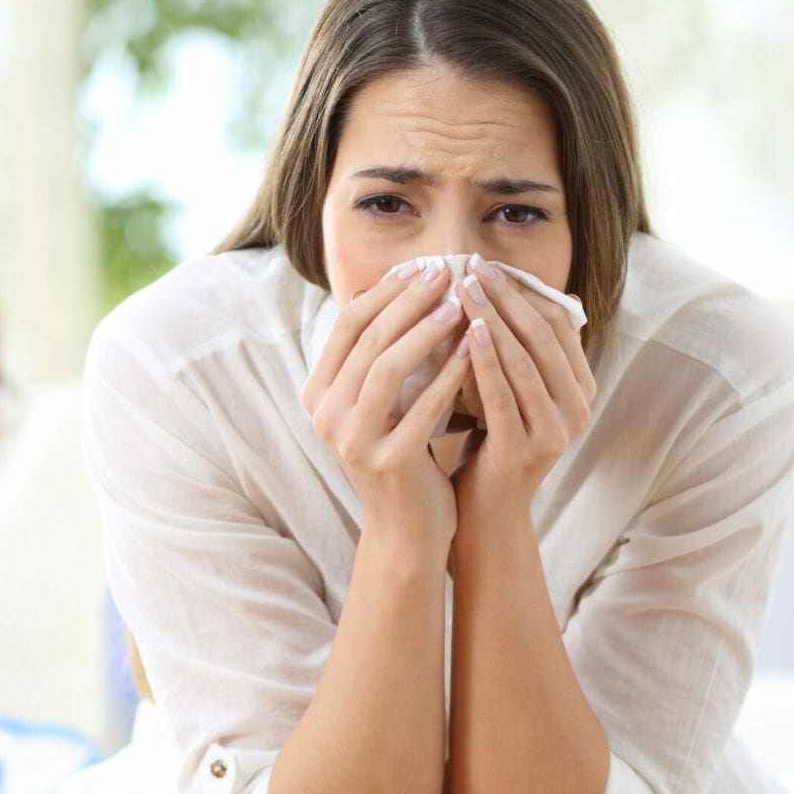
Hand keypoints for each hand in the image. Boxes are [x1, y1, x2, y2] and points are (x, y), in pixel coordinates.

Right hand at [301, 258, 474, 547]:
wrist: (408, 529)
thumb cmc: (403, 453)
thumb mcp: (382, 402)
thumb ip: (379, 354)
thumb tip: (395, 285)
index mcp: (319, 393)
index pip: (348, 325)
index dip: (386, 290)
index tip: (423, 264)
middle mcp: (325, 415)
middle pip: (367, 339)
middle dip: (409, 300)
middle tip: (446, 271)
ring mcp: (351, 441)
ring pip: (387, 368)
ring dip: (426, 330)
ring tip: (461, 304)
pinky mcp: (386, 463)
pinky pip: (420, 408)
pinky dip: (447, 375)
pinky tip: (474, 350)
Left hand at [449, 255, 596, 517]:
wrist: (484, 512)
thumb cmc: (491, 441)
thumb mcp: (513, 390)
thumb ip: (521, 349)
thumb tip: (521, 287)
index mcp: (579, 389)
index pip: (557, 323)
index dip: (524, 289)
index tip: (487, 263)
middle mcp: (577, 409)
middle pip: (543, 337)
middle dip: (506, 296)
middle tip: (473, 264)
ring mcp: (555, 432)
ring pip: (524, 361)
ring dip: (493, 319)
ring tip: (463, 288)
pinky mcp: (525, 450)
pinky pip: (504, 394)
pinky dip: (485, 360)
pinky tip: (465, 332)